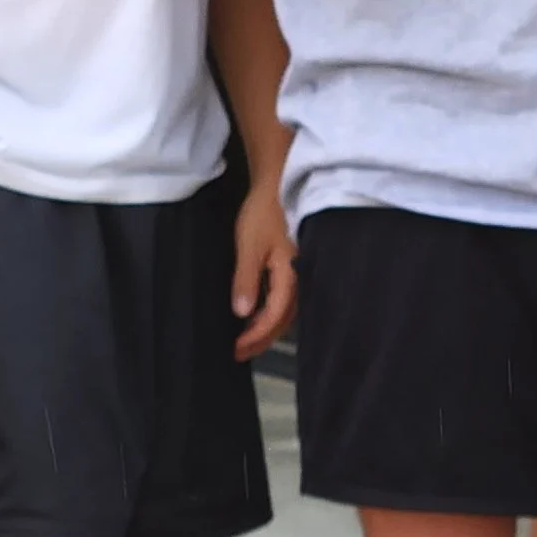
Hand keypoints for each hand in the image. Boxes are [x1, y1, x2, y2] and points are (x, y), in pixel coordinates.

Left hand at [229, 178, 297, 359]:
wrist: (278, 183)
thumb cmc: (264, 212)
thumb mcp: (249, 245)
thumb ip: (247, 280)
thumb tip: (242, 313)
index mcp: (291, 274)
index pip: (275, 315)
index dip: (257, 334)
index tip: (237, 348)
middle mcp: (299, 277)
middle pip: (284, 319)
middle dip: (262, 338)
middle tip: (240, 353)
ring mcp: (299, 272)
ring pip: (287, 311)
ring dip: (268, 328)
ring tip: (247, 341)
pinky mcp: (293, 266)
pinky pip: (285, 298)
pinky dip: (272, 312)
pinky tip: (258, 315)